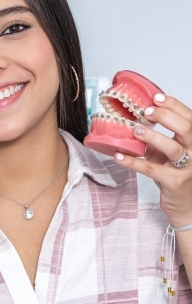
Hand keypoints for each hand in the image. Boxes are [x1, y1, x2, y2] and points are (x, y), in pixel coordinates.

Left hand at [114, 93, 191, 226]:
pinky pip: (153, 170)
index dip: (173, 105)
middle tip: (145, 111)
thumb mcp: (168, 153)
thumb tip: (133, 121)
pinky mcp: (175, 183)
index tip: (155, 97)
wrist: (186, 206)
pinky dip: (134, 162)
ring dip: (153, 137)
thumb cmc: (175, 174)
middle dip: (165, 116)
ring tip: (135, 130)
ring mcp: (188, 168)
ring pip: (173, 148)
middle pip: (187, 128)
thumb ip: (157, 138)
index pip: (189, 117)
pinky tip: (119, 156)